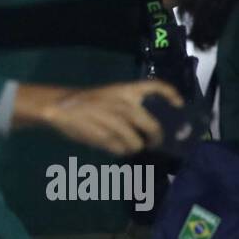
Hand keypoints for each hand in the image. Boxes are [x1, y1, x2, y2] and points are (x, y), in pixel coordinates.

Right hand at [14, 79, 182, 154]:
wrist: (60, 107)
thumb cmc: (87, 101)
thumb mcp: (110, 95)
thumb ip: (129, 106)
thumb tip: (152, 124)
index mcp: (125, 90)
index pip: (156, 87)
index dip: (172, 96)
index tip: (179, 106)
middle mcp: (124, 105)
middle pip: (153, 126)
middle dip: (156, 138)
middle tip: (154, 142)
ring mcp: (116, 122)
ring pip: (137, 143)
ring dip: (135, 147)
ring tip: (128, 145)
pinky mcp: (105, 138)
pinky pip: (121, 150)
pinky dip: (119, 151)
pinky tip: (113, 147)